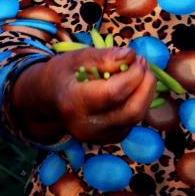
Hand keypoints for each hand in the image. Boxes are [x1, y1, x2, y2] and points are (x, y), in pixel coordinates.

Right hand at [9, 46, 157, 144]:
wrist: (48, 99)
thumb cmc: (63, 73)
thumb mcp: (78, 57)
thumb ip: (105, 56)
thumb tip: (131, 55)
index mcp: (74, 102)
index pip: (114, 93)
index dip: (133, 74)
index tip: (138, 58)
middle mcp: (85, 126)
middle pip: (131, 111)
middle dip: (146, 85)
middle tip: (144, 64)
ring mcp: (96, 137)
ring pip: (135, 118)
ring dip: (146, 93)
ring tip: (141, 72)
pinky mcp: (106, 140)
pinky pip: (131, 123)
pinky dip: (139, 103)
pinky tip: (133, 88)